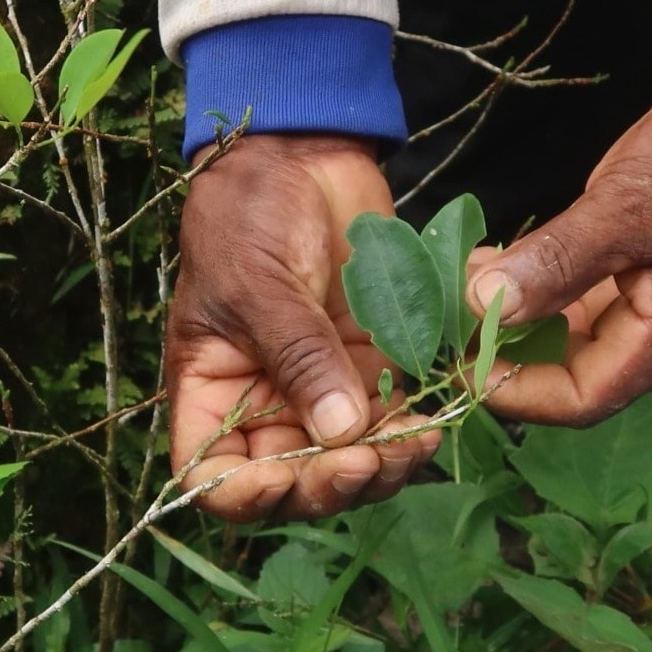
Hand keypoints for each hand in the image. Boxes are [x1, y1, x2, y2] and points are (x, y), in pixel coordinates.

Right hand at [167, 134, 443, 520]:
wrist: (301, 155)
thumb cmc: (250, 213)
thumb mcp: (259, 283)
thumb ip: (298, 358)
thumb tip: (339, 433)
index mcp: (212, 394)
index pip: (214, 479)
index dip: (246, 496)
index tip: (286, 477)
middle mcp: (264, 407)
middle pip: (292, 486)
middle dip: (333, 485)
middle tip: (372, 459)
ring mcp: (321, 392)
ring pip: (350, 466)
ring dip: (385, 466)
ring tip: (418, 439)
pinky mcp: (370, 370)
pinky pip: (392, 422)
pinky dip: (415, 429)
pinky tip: (439, 413)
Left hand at [465, 35, 651, 424]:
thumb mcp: (623, 209)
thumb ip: (555, 262)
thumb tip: (483, 306)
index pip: (584, 397)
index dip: (520, 391)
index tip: (463, 365)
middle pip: (574, 371)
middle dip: (510, 352)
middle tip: (449, 325)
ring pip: (572, 331)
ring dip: (518, 314)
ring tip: (464, 283)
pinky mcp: (640, 267)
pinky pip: (580, 293)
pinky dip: (538, 283)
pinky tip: (495, 261)